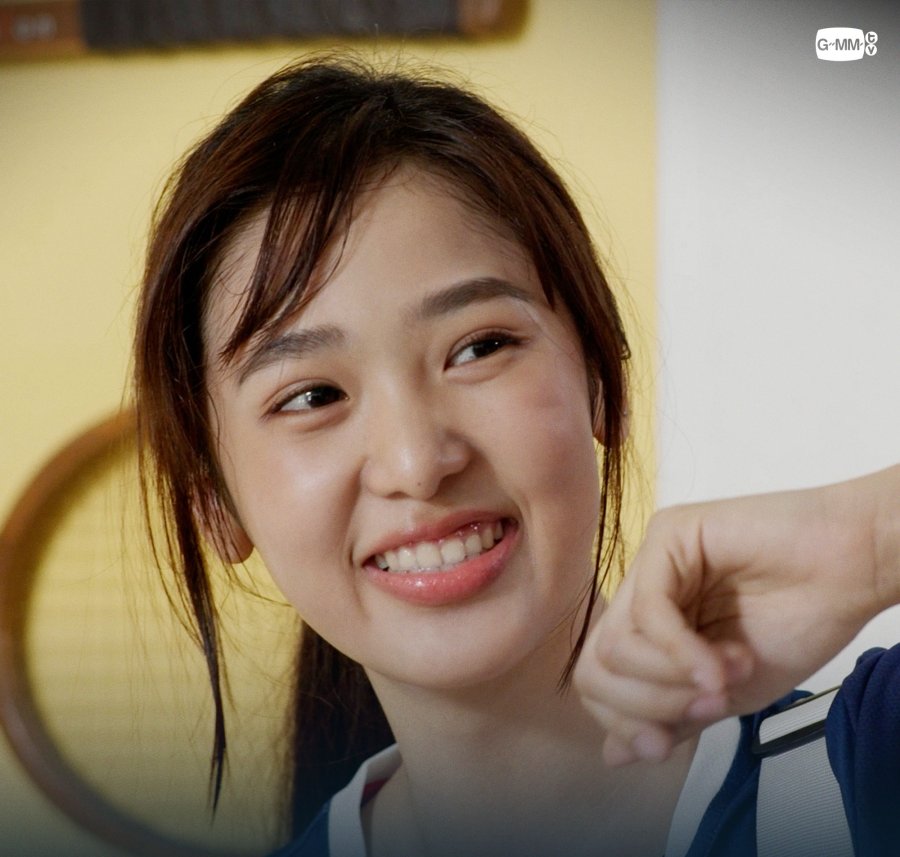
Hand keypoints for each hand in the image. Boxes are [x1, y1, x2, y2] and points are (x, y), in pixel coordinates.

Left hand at [574, 466, 898, 766]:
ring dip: (672, 681)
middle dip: (646, 707)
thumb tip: (613, 756)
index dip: (624, 724)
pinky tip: (723, 665)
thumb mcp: (727, 692)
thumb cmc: (799, 621)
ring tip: (726, 678)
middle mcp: (639, 591)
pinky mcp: (669, 535)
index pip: (599, 682)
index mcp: (647, 626)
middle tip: (710, 706)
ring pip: (615, 644)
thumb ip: (671, 718)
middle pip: (596, 667)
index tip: (666, 748)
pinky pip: (649, 611)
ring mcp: (650, 562)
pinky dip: (682, 653)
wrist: (854, 568)